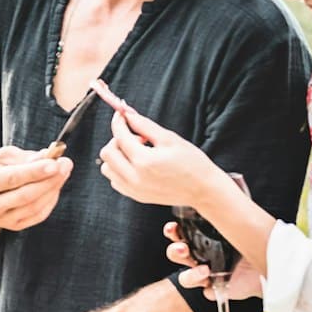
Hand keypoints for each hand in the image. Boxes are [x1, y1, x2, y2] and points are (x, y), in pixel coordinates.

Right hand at [0, 145, 71, 231]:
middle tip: (65, 164)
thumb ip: (26, 157)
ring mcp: (1, 219)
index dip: (34, 172)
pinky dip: (51, 200)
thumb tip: (48, 157)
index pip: (11, 178)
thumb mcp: (4, 156)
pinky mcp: (14, 226)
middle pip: (25, 195)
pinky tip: (55, 187)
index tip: (54, 164)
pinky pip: (39, 215)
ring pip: (34, 206)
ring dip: (53, 188)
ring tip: (63, 172)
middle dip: (49, 179)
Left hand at [95, 93, 226, 210]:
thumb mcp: (170, 139)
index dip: (118, 121)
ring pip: (107, 167)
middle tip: (139, 138)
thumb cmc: (192, 163)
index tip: (121, 114)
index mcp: (144, 161)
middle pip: (107, 152)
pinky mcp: (135, 196)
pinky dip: (120, 169)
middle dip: (118, 139)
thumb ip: (145, 126)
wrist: (204, 190)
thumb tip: (127, 114)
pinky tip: (137, 165)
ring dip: (117, 155)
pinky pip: (115, 179)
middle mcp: (135, 177)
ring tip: (138, 153)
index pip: (119, 136)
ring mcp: (133, 189)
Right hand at [165, 221, 265, 299]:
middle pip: (176, 255)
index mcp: (203, 240)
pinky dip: (210, 289)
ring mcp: (207, 276)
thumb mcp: (243, 225)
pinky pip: (206, 292)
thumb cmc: (256, 242)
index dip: (172, 232)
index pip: (180, 235)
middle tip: (182, 248)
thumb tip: (227, 196)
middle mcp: (201, 258)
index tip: (173, 227)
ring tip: (202, 270)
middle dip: (175, 251)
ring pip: (186, 277)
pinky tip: (214, 282)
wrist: (272, 266)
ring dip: (189, 273)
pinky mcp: (218, 290)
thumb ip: (232, 214)